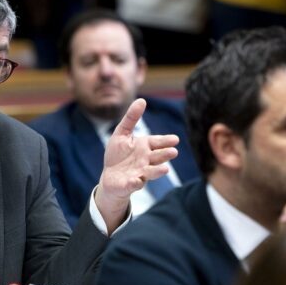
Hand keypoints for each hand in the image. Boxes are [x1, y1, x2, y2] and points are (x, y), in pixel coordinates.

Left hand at [95, 98, 178, 233]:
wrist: (110, 177)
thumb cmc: (118, 154)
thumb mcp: (121, 134)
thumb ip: (131, 119)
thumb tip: (142, 100)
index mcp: (145, 147)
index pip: (158, 142)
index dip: (165, 141)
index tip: (175, 139)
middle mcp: (145, 160)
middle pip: (157, 157)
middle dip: (165, 155)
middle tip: (173, 152)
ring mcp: (139, 173)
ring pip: (150, 172)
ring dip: (157, 171)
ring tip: (165, 169)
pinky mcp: (129, 184)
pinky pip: (133, 184)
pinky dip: (135, 183)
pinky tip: (137, 180)